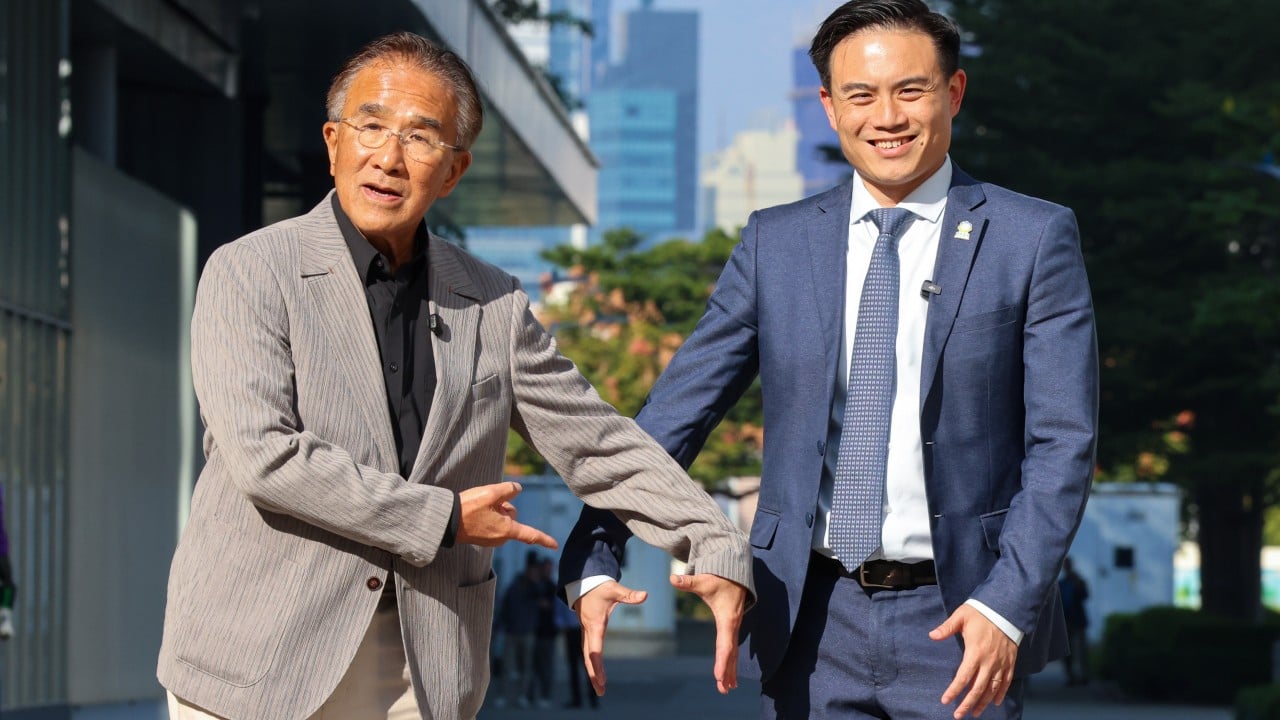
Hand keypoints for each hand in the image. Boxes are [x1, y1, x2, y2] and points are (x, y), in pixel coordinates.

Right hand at [455, 481, 556, 548]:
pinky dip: (487, 514)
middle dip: (503, 506)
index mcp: (506, 530)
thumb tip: (518, 489)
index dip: (544, 539)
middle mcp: (501, 538)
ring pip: (501, 518)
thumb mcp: (491, 492)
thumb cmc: (468, 508)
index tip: (555, 546)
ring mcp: (491, 539)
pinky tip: (474, 512)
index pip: (530, 534)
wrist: (446, 521)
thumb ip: (509, 490)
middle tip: (486, 502)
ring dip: (494, 509)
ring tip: (477, 508)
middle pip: (511, 516)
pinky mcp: (482, 537)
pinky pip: (492, 522)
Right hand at [573, 580, 648, 695]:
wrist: (584, 582)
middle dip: (594, 674)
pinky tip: (597, 674)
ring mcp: (586, 633)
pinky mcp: (587, 633)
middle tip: (601, 691)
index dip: (597, 664)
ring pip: (586, 656)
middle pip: (588, 657)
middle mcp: (588, 631)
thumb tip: (645, 595)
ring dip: (592, 672)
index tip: (601, 678)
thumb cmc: (600, 587)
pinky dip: (592, 664)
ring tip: (600, 690)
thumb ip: (629, 594)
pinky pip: (588, 652)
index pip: (595, 649)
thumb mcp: (614, 589)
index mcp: (594, 625)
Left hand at [670, 573, 748, 693]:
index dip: (722, 661)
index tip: (719, 676)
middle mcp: (733, 626)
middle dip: (727, 672)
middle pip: (731, 654)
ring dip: (730, 671)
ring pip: (733, 653)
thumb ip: (688, 582)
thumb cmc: (719, 579)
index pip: (725, 645)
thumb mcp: (704, 581)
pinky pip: (732, 648)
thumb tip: (672, 578)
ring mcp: (733, 628)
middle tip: (723, 690)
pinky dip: (731, 662)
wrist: (735, 574)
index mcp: (727, 620)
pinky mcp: (731, 628)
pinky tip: (729, 675)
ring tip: (727, 689)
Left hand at [931, 604, 1017, 718]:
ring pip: (992, 688)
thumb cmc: (981, 613)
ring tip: (974, 713)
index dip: (954, 691)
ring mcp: (1001, 663)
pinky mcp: (1010, 662)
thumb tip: (931, 635)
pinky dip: (1000, 693)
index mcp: (975, 652)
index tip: (946, 701)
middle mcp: (989, 662)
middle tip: (958, 715)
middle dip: (967, 703)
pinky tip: (995, 702)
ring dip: (983, 702)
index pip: (963, 677)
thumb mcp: (961, 616)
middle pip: (978, 688)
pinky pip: (1006, 682)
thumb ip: (946, 628)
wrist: (1007, 609)